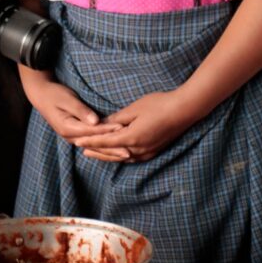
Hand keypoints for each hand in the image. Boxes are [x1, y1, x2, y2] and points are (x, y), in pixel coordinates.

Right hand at [22, 73, 121, 144]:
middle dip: (112, 149)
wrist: (42, 96)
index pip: (92, 131)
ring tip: (126, 154)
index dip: (107, 130)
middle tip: (130, 152)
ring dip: (109, 151)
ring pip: (94, 147)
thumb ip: (81, 111)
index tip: (122, 130)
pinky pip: (91, 143)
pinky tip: (114, 150)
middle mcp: (70, 136)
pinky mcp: (76, 135)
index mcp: (67, 128)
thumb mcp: (67, 100)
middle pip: (94, 145)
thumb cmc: (55, 95)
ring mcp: (72, 137)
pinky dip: (103, 147)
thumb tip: (95, 121)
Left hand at [75, 89, 193, 162]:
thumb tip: (103, 123)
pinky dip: (120, 155)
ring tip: (95, 153)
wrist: (184, 110)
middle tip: (82, 150)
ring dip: (107, 155)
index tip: (77, 142)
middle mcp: (138, 149)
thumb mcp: (134, 108)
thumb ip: (118, 118)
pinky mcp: (154, 151)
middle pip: (112, 153)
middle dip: (96, 151)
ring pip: (122, 157)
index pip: (105, 142)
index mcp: (131, 138)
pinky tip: (117, 153)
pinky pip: (132, 157)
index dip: (90, 142)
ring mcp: (147, 152)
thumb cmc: (159, 105)